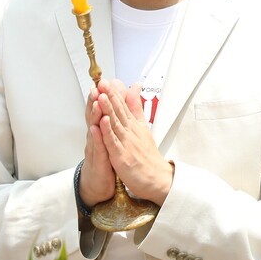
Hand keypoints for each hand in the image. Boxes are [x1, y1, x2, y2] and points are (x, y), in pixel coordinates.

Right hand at [80, 84, 117, 206]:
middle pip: (94, 115)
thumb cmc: (106, 158)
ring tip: (97, 101)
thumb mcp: (112, 137)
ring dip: (95, 114)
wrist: (99, 183)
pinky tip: (97, 127)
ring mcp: (95, 147)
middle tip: (96, 86)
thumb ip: (116, 120)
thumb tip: (119, 105)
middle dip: (95, 100)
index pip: (101, 110)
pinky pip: (97, 147)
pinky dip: (97, 137)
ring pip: (94, 128)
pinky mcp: (97, 159)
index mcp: (102, 130)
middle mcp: (96, 136)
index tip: (104, 81)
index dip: (102, 96)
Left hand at [94, 79, 173, 203]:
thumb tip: (135, 90)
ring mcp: (127, 144)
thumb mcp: (143, 127)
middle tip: (103, 82)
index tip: (107, 81)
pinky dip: (108, 132)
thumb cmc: (148, 156)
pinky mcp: (122, 156)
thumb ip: (137, 108)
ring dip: (108, 109)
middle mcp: (131, 132)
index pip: (123, 106)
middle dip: (110, 96)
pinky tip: (103, 122)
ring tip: (102, 96)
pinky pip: (114, 143)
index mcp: (134, 126)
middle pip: (119, 111)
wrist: (158, 179)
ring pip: (116, 124)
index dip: (114, 93)